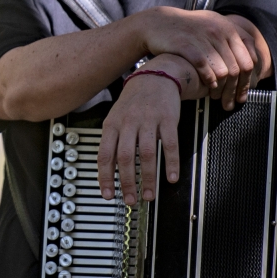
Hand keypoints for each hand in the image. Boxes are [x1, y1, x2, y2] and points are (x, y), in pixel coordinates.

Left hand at [95, 56, 193, 205]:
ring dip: (147, 178)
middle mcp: (128, 123)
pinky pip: (169, 144)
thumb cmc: (133, 102)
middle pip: (124, 157)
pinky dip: (171, 163)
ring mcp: (148, 120)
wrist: (155, 77)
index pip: (104, 155)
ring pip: (146, 154)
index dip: (105, 177)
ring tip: (149, 194)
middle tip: (131, 200)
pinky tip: (172, 177)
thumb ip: (112, 142)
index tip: (108, 195)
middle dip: (127, 182)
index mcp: (112, 125)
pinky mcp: (167, 119)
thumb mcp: (115, 118)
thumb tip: (108, 171)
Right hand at [136, 8, 262, 110]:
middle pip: (237, 68)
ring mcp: (203, 37)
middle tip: (230, 103)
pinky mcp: (186, 44)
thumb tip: (250, 63)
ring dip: (222, 89)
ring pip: (223, 71)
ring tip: (218, 98)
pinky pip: (204, 68)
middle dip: (235, 90)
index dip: (248, 80)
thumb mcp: (212, 26)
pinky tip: (208, 87)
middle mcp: (218, 31)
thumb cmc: (187, 30)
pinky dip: (209, 80)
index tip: (242, 95)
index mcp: (228, 28)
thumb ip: (230, 41)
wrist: (158, 23)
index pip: (248, 59)